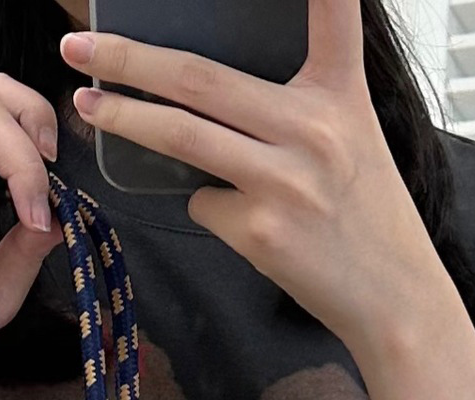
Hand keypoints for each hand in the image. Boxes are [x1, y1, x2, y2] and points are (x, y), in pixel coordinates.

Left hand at [62, 0, 447, 356]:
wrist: (393, 296)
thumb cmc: (365, 216)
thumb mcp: (352, 136)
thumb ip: (294, 106)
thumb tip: (208, 96)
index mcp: (339, 94)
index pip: (332, 14)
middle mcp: (312, 127)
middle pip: (200, 78)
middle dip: (130, 59)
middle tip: (81, 48)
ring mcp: (283, 180)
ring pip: (181, 135)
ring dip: (124, 118)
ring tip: (88, 104)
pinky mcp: (261, 230)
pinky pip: (202, 202)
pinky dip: (204, 204)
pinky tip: (239, 217)